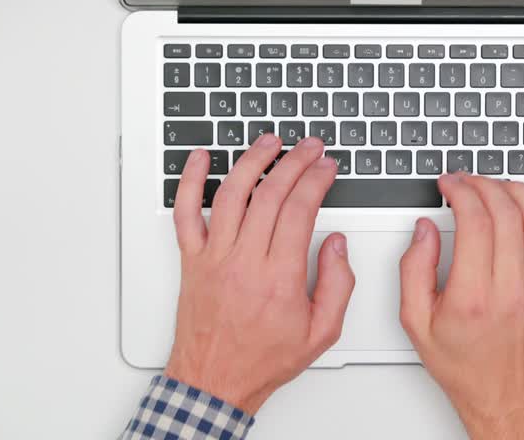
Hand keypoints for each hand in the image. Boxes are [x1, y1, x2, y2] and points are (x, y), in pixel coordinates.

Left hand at [165, 135, 352, 413]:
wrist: (214, 382)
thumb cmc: (262, 360)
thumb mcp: (321, 333)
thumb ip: (338, 285)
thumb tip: (337, 244)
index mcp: (279, 278)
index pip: (300, 210)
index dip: (317, 180)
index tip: (326, 168)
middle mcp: (244, 262)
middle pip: (271, 194)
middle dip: (295, 162)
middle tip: (309, 148)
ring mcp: (214, 257)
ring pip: (232, 194)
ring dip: (252, 161)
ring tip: (270, 142)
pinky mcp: (191, 260)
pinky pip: (185, 213)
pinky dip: (189, 180)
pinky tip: (199, 158)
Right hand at [400, 174, 523, 439]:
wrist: (508, 396)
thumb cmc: (466, 365)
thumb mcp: (417, 323)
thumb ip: (413, 270)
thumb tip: (424, 230)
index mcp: (474, 295)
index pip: (475, 221)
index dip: (460, 191)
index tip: (448, 184)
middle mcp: (511, 287)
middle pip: (506, 211)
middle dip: (482, 184)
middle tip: (466, 181)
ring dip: (515, 190)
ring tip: (495, 186)